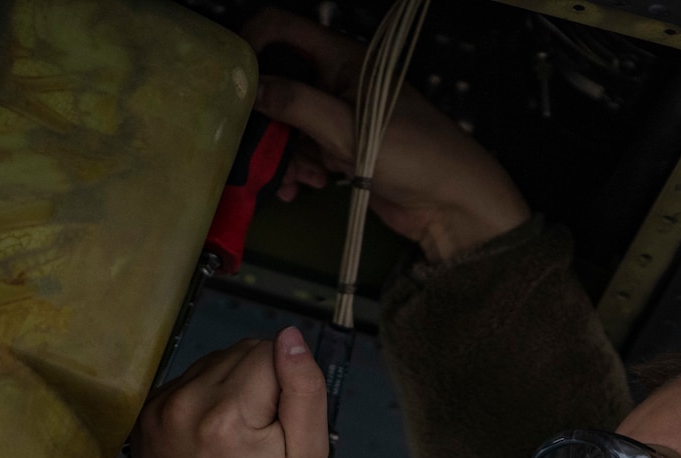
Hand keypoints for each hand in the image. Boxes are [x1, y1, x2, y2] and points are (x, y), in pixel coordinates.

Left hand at [132, 326, 329, 457]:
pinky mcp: (145, 414)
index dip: (284, 385)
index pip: (268, 351)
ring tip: (232, 437)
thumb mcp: (307, 456)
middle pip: (238, 353)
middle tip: (257, 434)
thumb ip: (305, 390)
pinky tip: (210, 436)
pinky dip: (203, 401)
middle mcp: (184, 402)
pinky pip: (186, 382)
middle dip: (257, 384)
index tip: (276, 424)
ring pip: (212, 363)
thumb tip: (290, 338)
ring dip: (229, 389)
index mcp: (226, 413)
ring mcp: (158, 408)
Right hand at [243, 7, 531, 262]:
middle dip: (265, 117)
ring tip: (292, 179)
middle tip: (253, 146)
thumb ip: (297, 105)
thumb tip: (251, 89)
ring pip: (288, 125)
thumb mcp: (348, 127)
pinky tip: (304, 188)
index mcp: (342, 59)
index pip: (282, 30)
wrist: (451, 204)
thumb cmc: (416, 154)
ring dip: (282, 153)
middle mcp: (337, 82)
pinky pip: (303, 152)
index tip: (229, 79)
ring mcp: (339, 116)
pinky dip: (298, 170)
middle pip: (279, 84)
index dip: (251, 44)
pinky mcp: (341, 149)